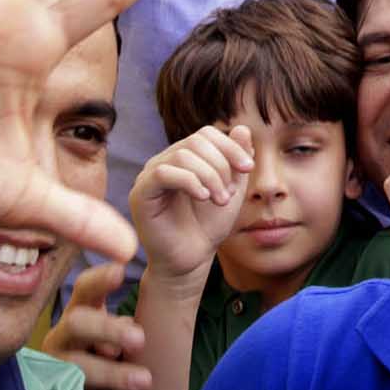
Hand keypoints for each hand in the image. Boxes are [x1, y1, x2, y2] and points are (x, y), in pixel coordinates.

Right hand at [39, 260, 151, 389]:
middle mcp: (62, 340)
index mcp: (79, 316)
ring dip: (112, 375)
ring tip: (145, 382)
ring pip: (77, 369)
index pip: (85, 290)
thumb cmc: (105, 359)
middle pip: (77, 324)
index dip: (100, 280)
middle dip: (107, 330)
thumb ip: (123, 328)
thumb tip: (132, 331)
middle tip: (140, 340)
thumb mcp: (114, 338)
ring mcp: (55, 373)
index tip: (122, 272)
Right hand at [130, 123, 253, 279]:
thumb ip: (236, 160)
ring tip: (219, 200)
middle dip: (221, 165)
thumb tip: (242, 128)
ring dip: (209, 176)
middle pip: (196, 141)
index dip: (230, 146)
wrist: (191, 260)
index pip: (206, 134)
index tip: (248, 168)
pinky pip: (163, 173)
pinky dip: (189, 181)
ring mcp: (150, 175)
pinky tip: (203, 197)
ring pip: (182, 155)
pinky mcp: (141, 193)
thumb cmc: (208, 226)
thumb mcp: (231, 189)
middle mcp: (164, 161)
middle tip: (229, 193)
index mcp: (184, 157)